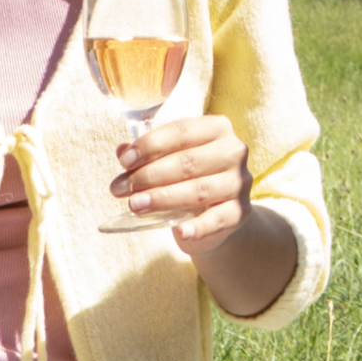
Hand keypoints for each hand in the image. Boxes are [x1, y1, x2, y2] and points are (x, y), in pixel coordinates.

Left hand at [115, 107, 254, 268]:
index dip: (150, 145)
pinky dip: (198, 227)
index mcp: (217, 128)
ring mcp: (239, 183)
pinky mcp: (241, 212)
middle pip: (187, 162)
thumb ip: (149, 154)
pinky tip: (180, 232)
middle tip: (120, 188)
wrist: (218, 212)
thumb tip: (122, 150)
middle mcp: (233, 151)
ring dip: (163, 198)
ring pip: (198, 190)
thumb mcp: (171, 160)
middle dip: (148, 175)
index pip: (181, 132)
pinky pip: (218, 220)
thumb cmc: (191, 177)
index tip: (124, 161)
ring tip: (134, 205)